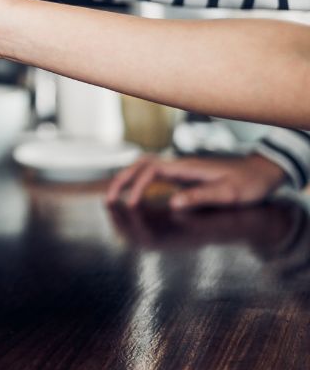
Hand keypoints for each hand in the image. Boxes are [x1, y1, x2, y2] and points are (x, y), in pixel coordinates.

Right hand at [106, 153, 286, 209]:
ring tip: (114, 196)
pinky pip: (153, 173)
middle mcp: (179, 164)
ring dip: (127, 178)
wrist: (262, 172)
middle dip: (121, 180)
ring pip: (144, 166)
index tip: (131, 205)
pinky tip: (135, 193)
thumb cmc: (248, 184)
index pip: (151, 171)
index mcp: (186, 167)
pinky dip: (138, 180)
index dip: (137, 187)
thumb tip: (173, 203)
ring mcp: (180, 168)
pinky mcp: (182, 174)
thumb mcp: (228, 194)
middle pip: (140, 165)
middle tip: (108, 199)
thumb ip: (201, 196)